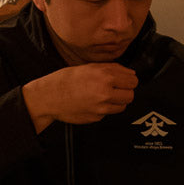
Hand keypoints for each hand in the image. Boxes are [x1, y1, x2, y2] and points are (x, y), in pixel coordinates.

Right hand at [22, 63, 137, 132]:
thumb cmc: (67, 80)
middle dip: (125, 92)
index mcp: (106, 77)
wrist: (51, 96)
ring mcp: (101, 108)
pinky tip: (93, 103)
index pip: (132, 81)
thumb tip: (129, 74)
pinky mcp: (96, 117)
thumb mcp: (91, 67)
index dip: (129, 80)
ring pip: (122, 106)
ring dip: (117, 102)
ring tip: (105, 96)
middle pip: (130, 95)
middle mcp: (105, 93)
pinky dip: (104, 108)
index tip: (125, 81)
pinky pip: (108, 113)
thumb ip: (112, 70)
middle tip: (117, 89)